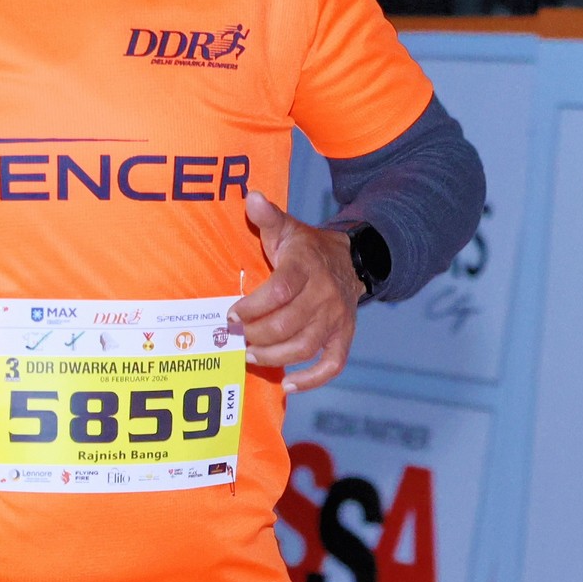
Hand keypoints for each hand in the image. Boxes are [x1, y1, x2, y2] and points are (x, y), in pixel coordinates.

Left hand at [229, 189, 362, 392]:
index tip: (231, 316)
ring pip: (304, 348)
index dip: (253, 308)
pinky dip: (311, 380)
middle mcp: (324, 295)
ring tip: (249, 355)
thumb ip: (268, 216)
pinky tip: (287, 385)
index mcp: (306, 267)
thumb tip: (251, 196)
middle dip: (255, 336)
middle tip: (234, 339)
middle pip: (287, 326)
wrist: (351, 260)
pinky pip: (332, 365)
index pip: (280, 292)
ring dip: (273, 358)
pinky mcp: (344, 337)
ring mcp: (336, 319)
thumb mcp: (288, 228)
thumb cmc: (306, 248)